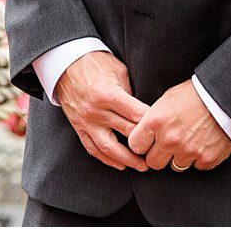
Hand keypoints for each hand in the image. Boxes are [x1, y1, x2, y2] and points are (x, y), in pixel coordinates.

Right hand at [53, 51, 151, 170]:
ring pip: (109, 148)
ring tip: (142, 166)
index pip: (136, 114)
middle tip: (160, 150)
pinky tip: (120, 164)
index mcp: (108, 95)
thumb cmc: (95, 63)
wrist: (65, 63)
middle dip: (145, 144)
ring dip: (127, 160)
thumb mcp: (118, 71)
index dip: (152, 123)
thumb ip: (130, 92)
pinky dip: (106, 159)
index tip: (165, 129)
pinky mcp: (78, 127)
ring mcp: (86, 122)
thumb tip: (145, 110)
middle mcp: (96, 112)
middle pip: (126, 133)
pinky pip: (92, 149)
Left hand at [127, 79, 230, 171]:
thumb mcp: (168, 99)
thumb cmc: (196, 93)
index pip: (135, 145)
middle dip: (159, 155)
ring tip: (190, 140)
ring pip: (175, 166)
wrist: (227, 96)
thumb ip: (153, 118)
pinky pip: (197, 166)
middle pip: (153, 163)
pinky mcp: (206, 159)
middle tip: (169, 144)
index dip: (142, 143)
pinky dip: (200, 158)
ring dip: (180, 157)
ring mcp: (188, 151)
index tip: (147, 142)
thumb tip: (143, 132)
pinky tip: (204, 142)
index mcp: (156, 121)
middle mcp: (170, 139)